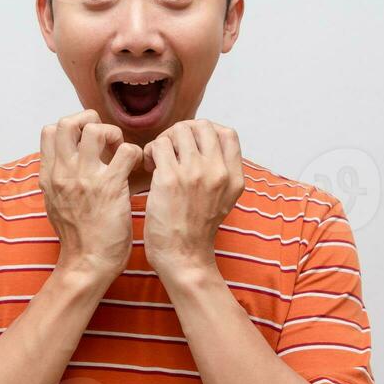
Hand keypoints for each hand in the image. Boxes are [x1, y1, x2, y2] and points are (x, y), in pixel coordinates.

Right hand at [39, 109, 143, 281]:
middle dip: (90, 121)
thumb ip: (57, 181)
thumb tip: (61, 163)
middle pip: (68, 121)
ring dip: (113, 134)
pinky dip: (135, 153)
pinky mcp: (111, 187)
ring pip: (96, 129)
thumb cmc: (77, 238)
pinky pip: (126, 151)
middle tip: (104, 139)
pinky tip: (135, 167)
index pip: (49, 131)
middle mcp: (64, 172)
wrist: (87, 264)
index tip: (85, 141)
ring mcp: (86, 178)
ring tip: (119, 151)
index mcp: (49, 176)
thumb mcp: (53, 204)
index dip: (71, 127)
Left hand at [141, 120, 244, 282]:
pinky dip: (149, 151)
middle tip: (171, 150)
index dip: (206, 133)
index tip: (192, 147)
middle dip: (183, 132)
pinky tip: (149, 167)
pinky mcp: (170, 179)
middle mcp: (218, 172)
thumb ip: (223, 173)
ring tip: (158, 159)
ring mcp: (195, 174)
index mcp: (234, 177)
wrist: (183, 257)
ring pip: (178, 131)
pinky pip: (158, 145)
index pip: (227, 133)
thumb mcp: (224, 200)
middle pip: (202, 126)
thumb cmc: (197, 230)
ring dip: (164, 140)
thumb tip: (210, 144)